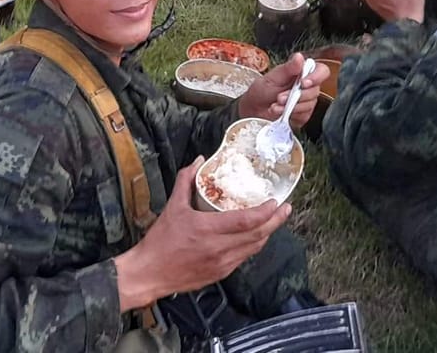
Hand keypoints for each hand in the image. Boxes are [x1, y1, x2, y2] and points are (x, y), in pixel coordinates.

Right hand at [114, 159, 289, 309]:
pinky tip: (254, 236)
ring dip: (267, 233)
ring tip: (274, 220)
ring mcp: (222, 264)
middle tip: (285, 208)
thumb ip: (186, 181)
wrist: (151, 273)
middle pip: (257, 236)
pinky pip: (243, 257)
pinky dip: (252, 245)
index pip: (245, 222)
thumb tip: (199, 161)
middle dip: (275, 222)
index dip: (264, 212)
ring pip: (253, 248)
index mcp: (207, 230)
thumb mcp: (172, 207)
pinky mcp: (221, 274)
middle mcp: (219, 249)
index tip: (275, 202)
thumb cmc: (160, 240)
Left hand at [236, 53, 328, 128]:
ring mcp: (306, 102)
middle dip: (296, 96)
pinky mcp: (303, 115)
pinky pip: (304, 115)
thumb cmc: (262, 90)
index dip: (316, 77)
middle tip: (280, 97)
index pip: (321, 71)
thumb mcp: (273, 77)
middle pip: (315, 91)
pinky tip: (279, 112)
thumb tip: (299, 57)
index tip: (303, 83)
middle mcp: (307, 87)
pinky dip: (290, 115)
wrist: (253, 110)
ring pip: (309, 105)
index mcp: (301, 72)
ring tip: (275, 105)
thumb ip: (288, 68)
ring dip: (291, 106)